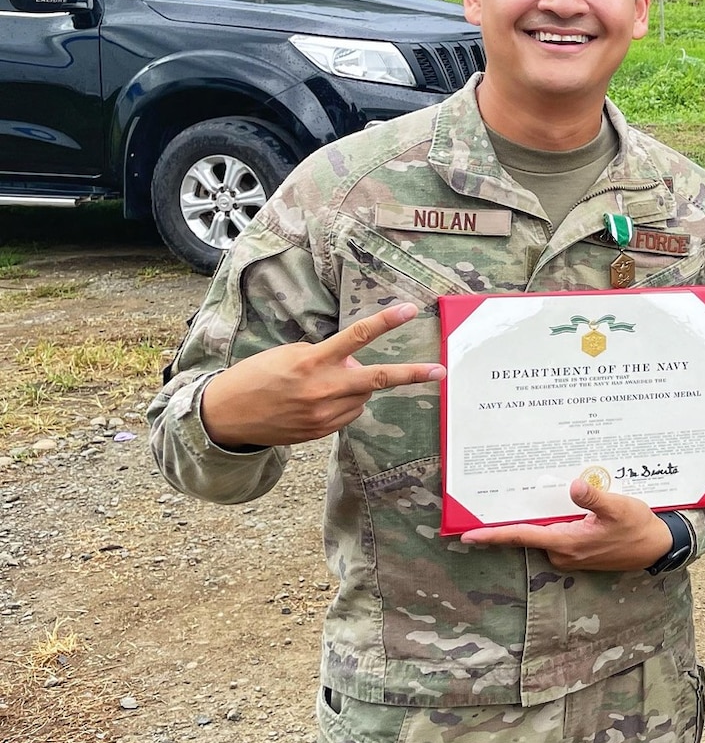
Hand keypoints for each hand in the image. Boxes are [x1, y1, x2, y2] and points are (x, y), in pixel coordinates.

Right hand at [200, 302, 444, 447]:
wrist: (226, 417)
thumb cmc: (256, 376)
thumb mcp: (288, 355)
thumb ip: (326, 356)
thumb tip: (354, 364)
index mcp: (312, 362)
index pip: (356, 337)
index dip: (385, 322)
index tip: (408, 310)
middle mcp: (322, 389)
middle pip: (378, 379)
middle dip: (412, 375)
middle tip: (440, 371)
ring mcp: (323, 415)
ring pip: (363, 397)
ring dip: (357, 387)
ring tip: (325, 384)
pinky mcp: (320, 433)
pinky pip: (348, 414)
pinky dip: (344, 404)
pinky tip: (318, 402)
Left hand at [461, 475, 677, 571]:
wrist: (656, 548)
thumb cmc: (637, 528)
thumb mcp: (620, 508)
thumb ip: (595, 497)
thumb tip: (574, 486)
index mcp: (568, 542)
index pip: (523, 536)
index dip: (494, 536)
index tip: (468, 536)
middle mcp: (563, 552)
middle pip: (528, 534)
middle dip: (511, 520)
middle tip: (492, 499)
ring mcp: (569, 555)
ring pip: (543, 534)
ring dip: (535, 519)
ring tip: (527, 496)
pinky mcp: (577, 553)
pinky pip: (555, 536)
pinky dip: (550, 523)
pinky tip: (554, 507)